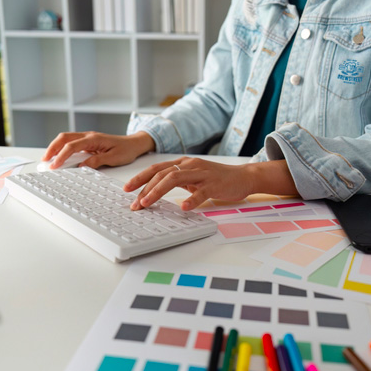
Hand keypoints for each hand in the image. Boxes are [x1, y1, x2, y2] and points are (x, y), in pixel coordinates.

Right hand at [42, 131, 154, 168]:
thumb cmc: (126, 150)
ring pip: (66, 139)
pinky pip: (71, 143)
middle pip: (64, 138)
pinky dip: (62, 149)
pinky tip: (59, 157)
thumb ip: (97, 161)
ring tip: (48, 160)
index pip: (72, 146)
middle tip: (44, 161)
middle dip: (52, 148)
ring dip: (55, 148)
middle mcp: (88, 136)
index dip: (61, 156)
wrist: (134, 143)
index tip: (54, 166)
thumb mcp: (114, 158)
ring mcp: (87, 138)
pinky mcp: (88, 143)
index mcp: (93, 139)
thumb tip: (82, 166)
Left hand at [123, 157, 297, 210]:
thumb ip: (178, 181)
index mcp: (183, 163)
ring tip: (148, 203)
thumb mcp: (194, 178)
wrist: (243, 176)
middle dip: (145, 189)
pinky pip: (201, 192)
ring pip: (175, 179)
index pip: (157, 169)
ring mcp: (202, 174)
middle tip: (134, 203)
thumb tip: (156, 191)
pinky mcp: (214, 184)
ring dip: (158, 192)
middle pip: (161, 174)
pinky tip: (184, 207)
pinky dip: (191, 199)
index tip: (127, 189)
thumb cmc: (217, 179)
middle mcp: (190, 165)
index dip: (140, 178)